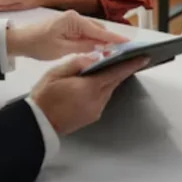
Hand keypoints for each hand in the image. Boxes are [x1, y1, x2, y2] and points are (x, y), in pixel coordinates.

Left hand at [7, 10, 128, 61]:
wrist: (22, 40)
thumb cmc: (39, 44)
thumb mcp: (62, 49)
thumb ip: (84, 47)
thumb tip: (101, 47)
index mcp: (73, 20)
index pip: (98, 30)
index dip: (114, 38)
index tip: (128, 42)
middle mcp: (75, 17)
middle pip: (98, 29)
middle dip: (110, 40)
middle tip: (121, 53)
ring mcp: (73, 20)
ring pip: (93, 31)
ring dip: (102, 41)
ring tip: (112, 53)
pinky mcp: (70, 26)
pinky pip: (86, 33)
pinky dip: (93, 40)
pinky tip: (99, 49)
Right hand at [30, 54, 148, 134]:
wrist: (38, 123)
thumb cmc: (44, 97)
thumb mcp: (56, 73)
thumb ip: (77, 63)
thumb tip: (94, 57)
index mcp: (89, 88)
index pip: (116, 73)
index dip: (131, 65)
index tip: (143, 58)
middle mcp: (96, 101)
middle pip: (114, 82)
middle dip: (120, 70)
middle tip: (127, 59)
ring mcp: (95, 110)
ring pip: (108, 91)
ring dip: (109, 80)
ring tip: (104, 69)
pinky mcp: (92, 116)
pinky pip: (102, 99)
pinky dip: (102, 90)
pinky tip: (93, 84)